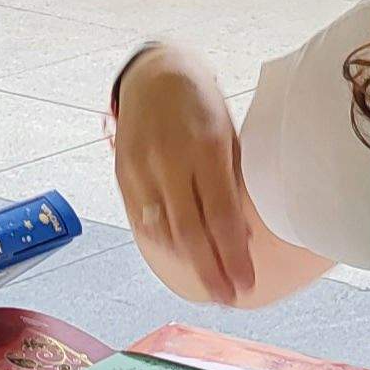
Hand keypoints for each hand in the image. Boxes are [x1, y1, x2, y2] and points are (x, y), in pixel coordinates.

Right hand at [110, 42, 263, 304]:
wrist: (154, 72)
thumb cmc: (202, 103)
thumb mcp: (227, 133)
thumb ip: (232, 179)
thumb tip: (245, 232)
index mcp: (205, 147)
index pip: (220, 214)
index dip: (233, 254)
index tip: (247, 283)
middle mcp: (170, 160)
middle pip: (190, 231)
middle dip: (211, 270)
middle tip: (229, 298)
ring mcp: (141, 168)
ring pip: (163, 231)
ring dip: (188, 263)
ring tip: (210, 284)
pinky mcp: (123, 173)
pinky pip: (143, 220)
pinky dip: (164, 244)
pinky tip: (181, 258)